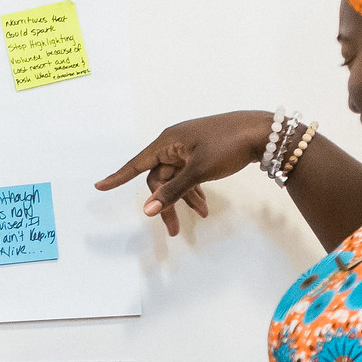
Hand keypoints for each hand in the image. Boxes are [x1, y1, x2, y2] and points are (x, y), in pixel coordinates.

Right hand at [94, 111, 270, 235]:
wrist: (261, 132)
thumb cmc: (227, 145)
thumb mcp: (199, 170)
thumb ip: (173, 191)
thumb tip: (148, 210)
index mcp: (167, 142)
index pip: (136, 164)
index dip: (118, 177)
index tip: (99, 186)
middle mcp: (173, 144)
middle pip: (159, 178)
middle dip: (166, 203)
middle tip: (174, 229)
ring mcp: (188, 148)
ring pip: (176, 179)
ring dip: (184, 198)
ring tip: (201, 215)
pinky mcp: (201, 153)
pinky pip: (189, 175)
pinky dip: (194, 190)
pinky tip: (204, 205)